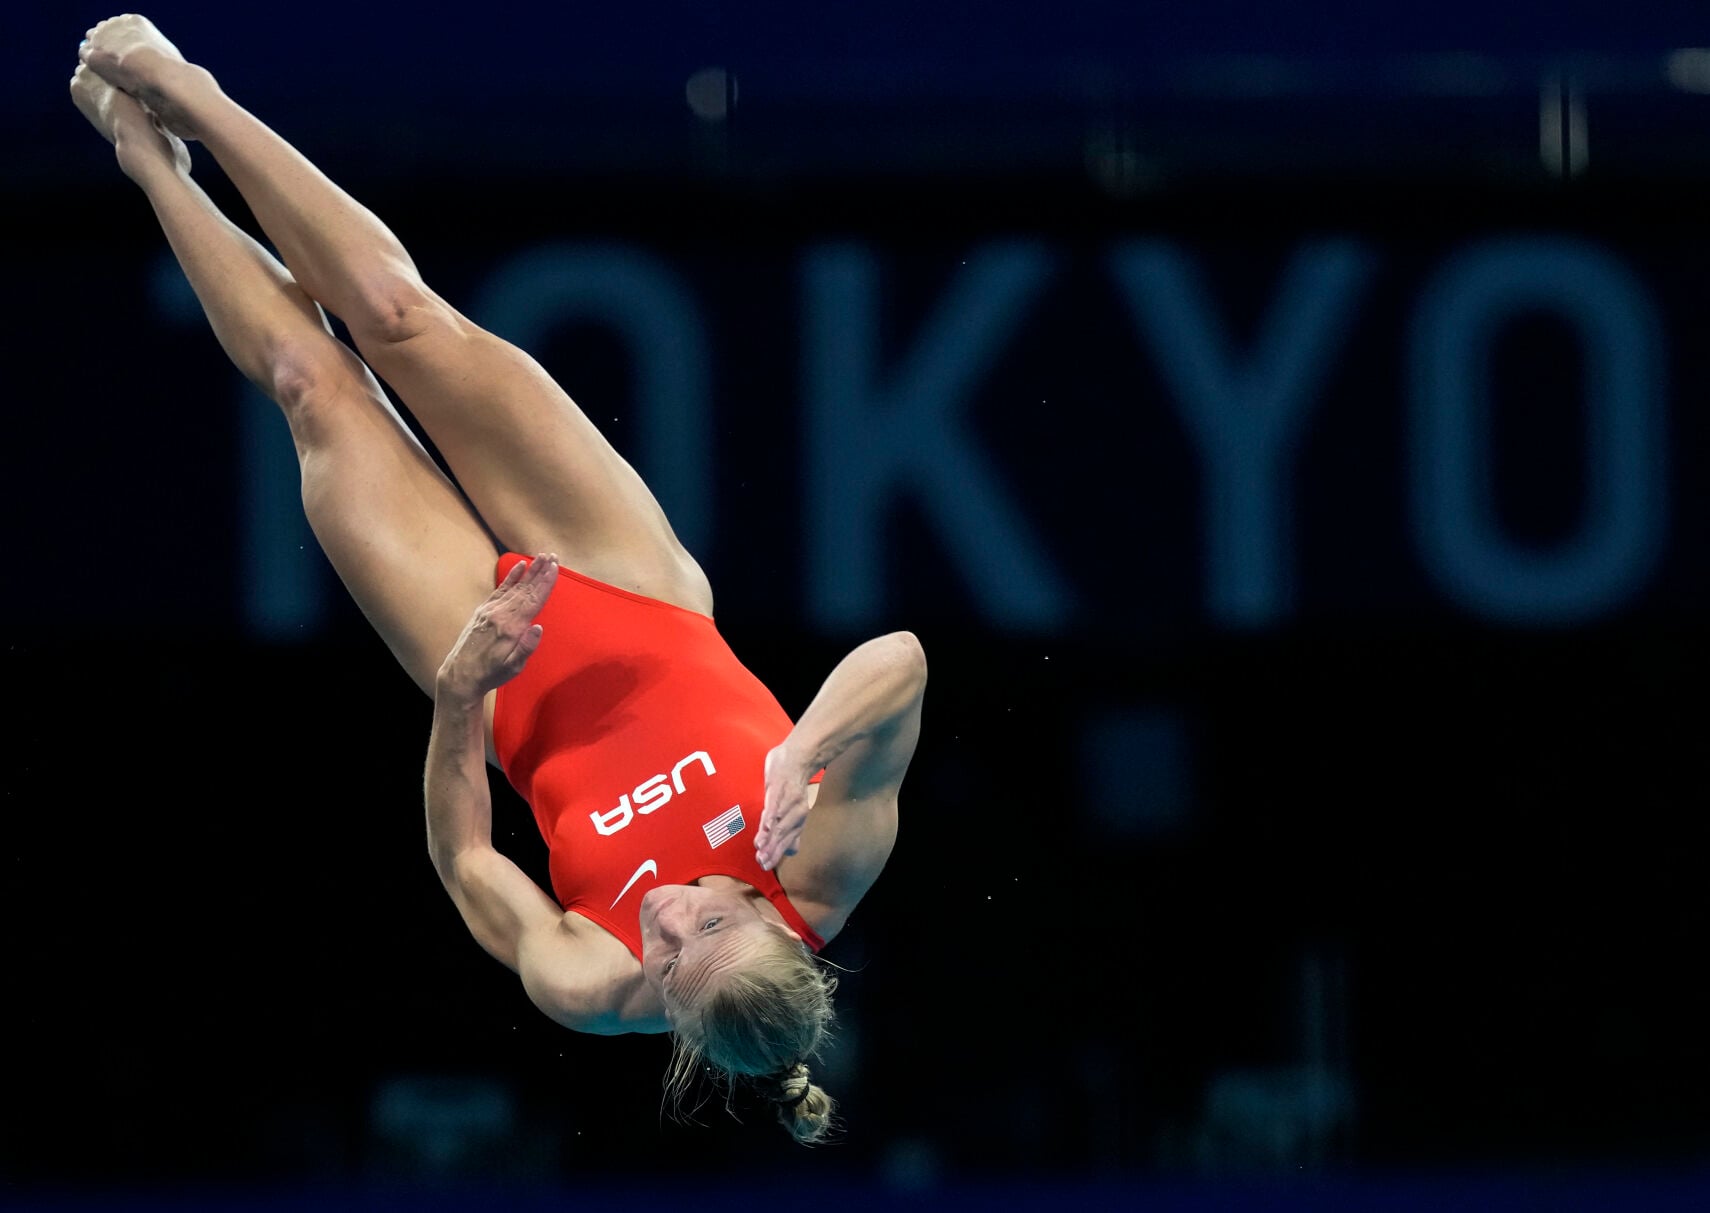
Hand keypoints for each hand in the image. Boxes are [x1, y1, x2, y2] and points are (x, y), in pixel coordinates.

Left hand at [437, 554, 558, 699]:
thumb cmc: (491, 673)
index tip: (554, 567)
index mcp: (511, 628)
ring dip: (529, 570)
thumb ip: (527, 647)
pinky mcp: (483, 611)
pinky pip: (500, 589)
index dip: (545, 583)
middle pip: (525, 589)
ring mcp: (490, 610)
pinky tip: (518, 567)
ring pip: (514, 586)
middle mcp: (500, 614)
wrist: (461, 674)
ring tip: (540, 557)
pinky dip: (511, 577)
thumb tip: (538, 628)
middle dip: (540, 571)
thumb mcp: (513, 667)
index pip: (533, 600)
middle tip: (552, 556)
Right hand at [755, 742, 812, 870]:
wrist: (800, 755)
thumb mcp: (791, 807)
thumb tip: (792, 850)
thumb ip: (791, 829)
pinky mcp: (779, 787)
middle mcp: (795, 812)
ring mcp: (787, 800)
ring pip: (778, 822)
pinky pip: (775, 804)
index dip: (775, 853)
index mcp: (796, 818)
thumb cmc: (791, 782)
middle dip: (772, 850)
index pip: (785, 840)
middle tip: (761, 863)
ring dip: (770, 837)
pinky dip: (771, 816)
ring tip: (760, 850)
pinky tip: (766, 827)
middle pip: (782, 835)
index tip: (764, 865)